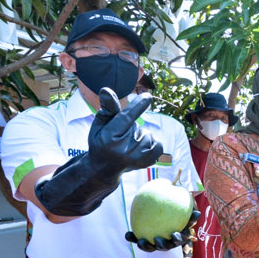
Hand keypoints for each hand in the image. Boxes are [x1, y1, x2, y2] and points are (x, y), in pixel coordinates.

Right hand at [34, 88, 162, 216]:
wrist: (105, 167)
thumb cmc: (102, 140)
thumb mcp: (100, 124)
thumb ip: (108, 108)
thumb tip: (106, 90)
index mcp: (109, 138)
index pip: (126, 118)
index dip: (137, 106)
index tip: (147, 96)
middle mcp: (123, 150)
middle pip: (137, 126)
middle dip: (131, 128)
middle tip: (120, 139)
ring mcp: (137, 158)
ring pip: (148, 135)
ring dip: (141, 136)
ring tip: (127, 145)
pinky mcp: (148, 162)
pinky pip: (158, 144)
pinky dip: (151, 143)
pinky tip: (139, 149)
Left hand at [125, 210, 199, 251]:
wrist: (162, 209)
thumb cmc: (177, 210)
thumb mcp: (185, 211)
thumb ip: (190, 213)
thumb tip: (198, 213)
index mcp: (177, 237)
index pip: (179, 240)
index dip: (177, 239)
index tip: (174, 234)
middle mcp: (166, 242)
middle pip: (164, 247)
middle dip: (161, 245)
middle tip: (158, 240)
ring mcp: (154, 243)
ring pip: (150, 247)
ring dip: (145, 246)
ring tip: (140, 241)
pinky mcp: (144, 241)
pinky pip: (138, 239)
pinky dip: (133, 238)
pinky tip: (127, 234)